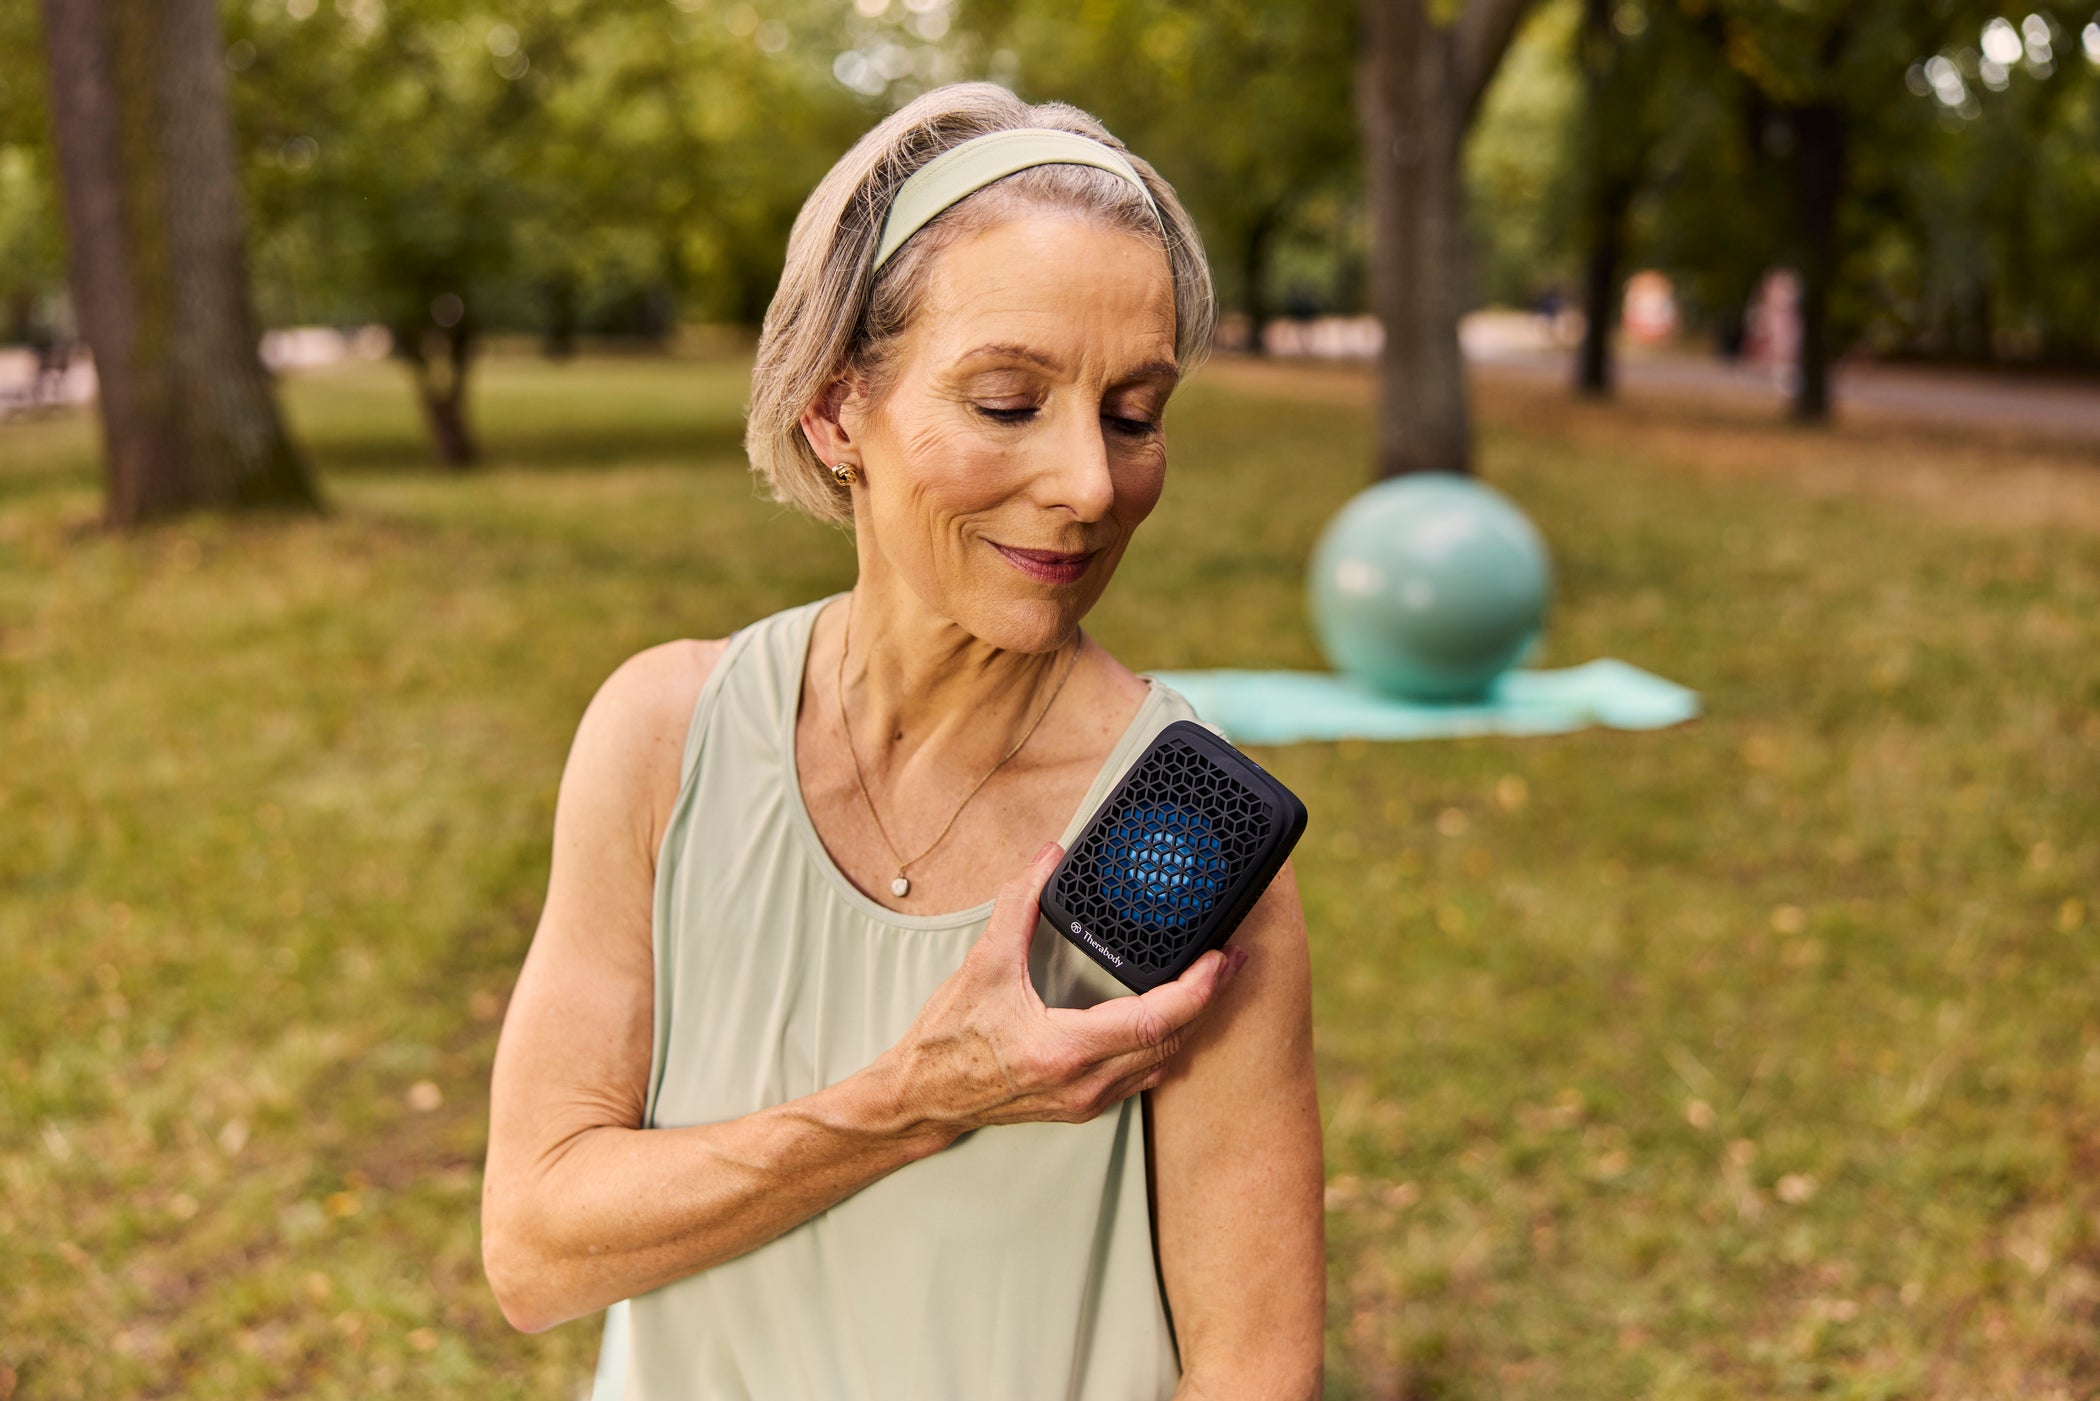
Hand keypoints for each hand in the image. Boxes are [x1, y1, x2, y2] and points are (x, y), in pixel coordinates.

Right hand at [876, 841, 1246, 1135]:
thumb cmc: (948, 1040)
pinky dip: (1167, 1041)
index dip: (1198, 989)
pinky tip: (1172, 1014)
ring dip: (1194, 1022)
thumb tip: (1048, 858)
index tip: (1221, 956)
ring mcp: (1088, 1099)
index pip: (1154, 1021)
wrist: (924, 1098)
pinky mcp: (1085, 1104)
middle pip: (1173, 1041)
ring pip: (1163, 1061)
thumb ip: (1018, 906)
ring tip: (1214, 981)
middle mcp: (1085, 1083)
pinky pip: (1144, 1074)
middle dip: (1212, 999)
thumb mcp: (981, 966)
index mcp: (1064, 1049)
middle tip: (1235, 958)